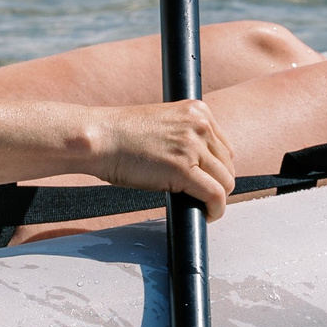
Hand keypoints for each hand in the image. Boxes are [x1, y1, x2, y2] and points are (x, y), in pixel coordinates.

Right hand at [90, 99, 235, 219]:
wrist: (99, 138)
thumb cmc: (120, 135)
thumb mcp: (161, 124)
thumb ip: (183, 137)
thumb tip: (199, 165)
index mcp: (197, 110)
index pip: (224, 147)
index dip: (217, 169)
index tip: (206, 181)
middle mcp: (200, 125)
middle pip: (228, 165)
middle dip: (217, 184)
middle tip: (201, 198)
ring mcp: (193, 146)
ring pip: (226, 182)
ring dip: (217, 199)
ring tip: (201, 207)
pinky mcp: (184, 169)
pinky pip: (215, 195)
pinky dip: (215, 210)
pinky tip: (205, 216)